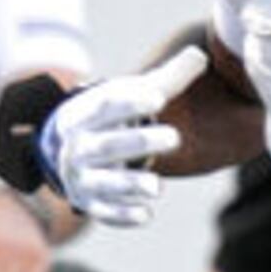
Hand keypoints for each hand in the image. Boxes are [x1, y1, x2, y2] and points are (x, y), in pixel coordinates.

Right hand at [39, 48, 207, 225]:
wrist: (69, 152)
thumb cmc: (112, 118)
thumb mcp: (131, 97)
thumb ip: (165, 80)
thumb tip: (201, 55)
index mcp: (85, 115)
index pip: (106, 106)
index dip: (130, 102)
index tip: (159, 97)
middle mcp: (79, 148)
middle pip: (106, 146)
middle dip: (138, 142)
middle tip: (175, 138)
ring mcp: (83, 179)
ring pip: (104, 183)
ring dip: (128, 185)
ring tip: (157, 186)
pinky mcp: (91, 204)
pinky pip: (105, 213)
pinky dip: (123, 215)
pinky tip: (146, 214)